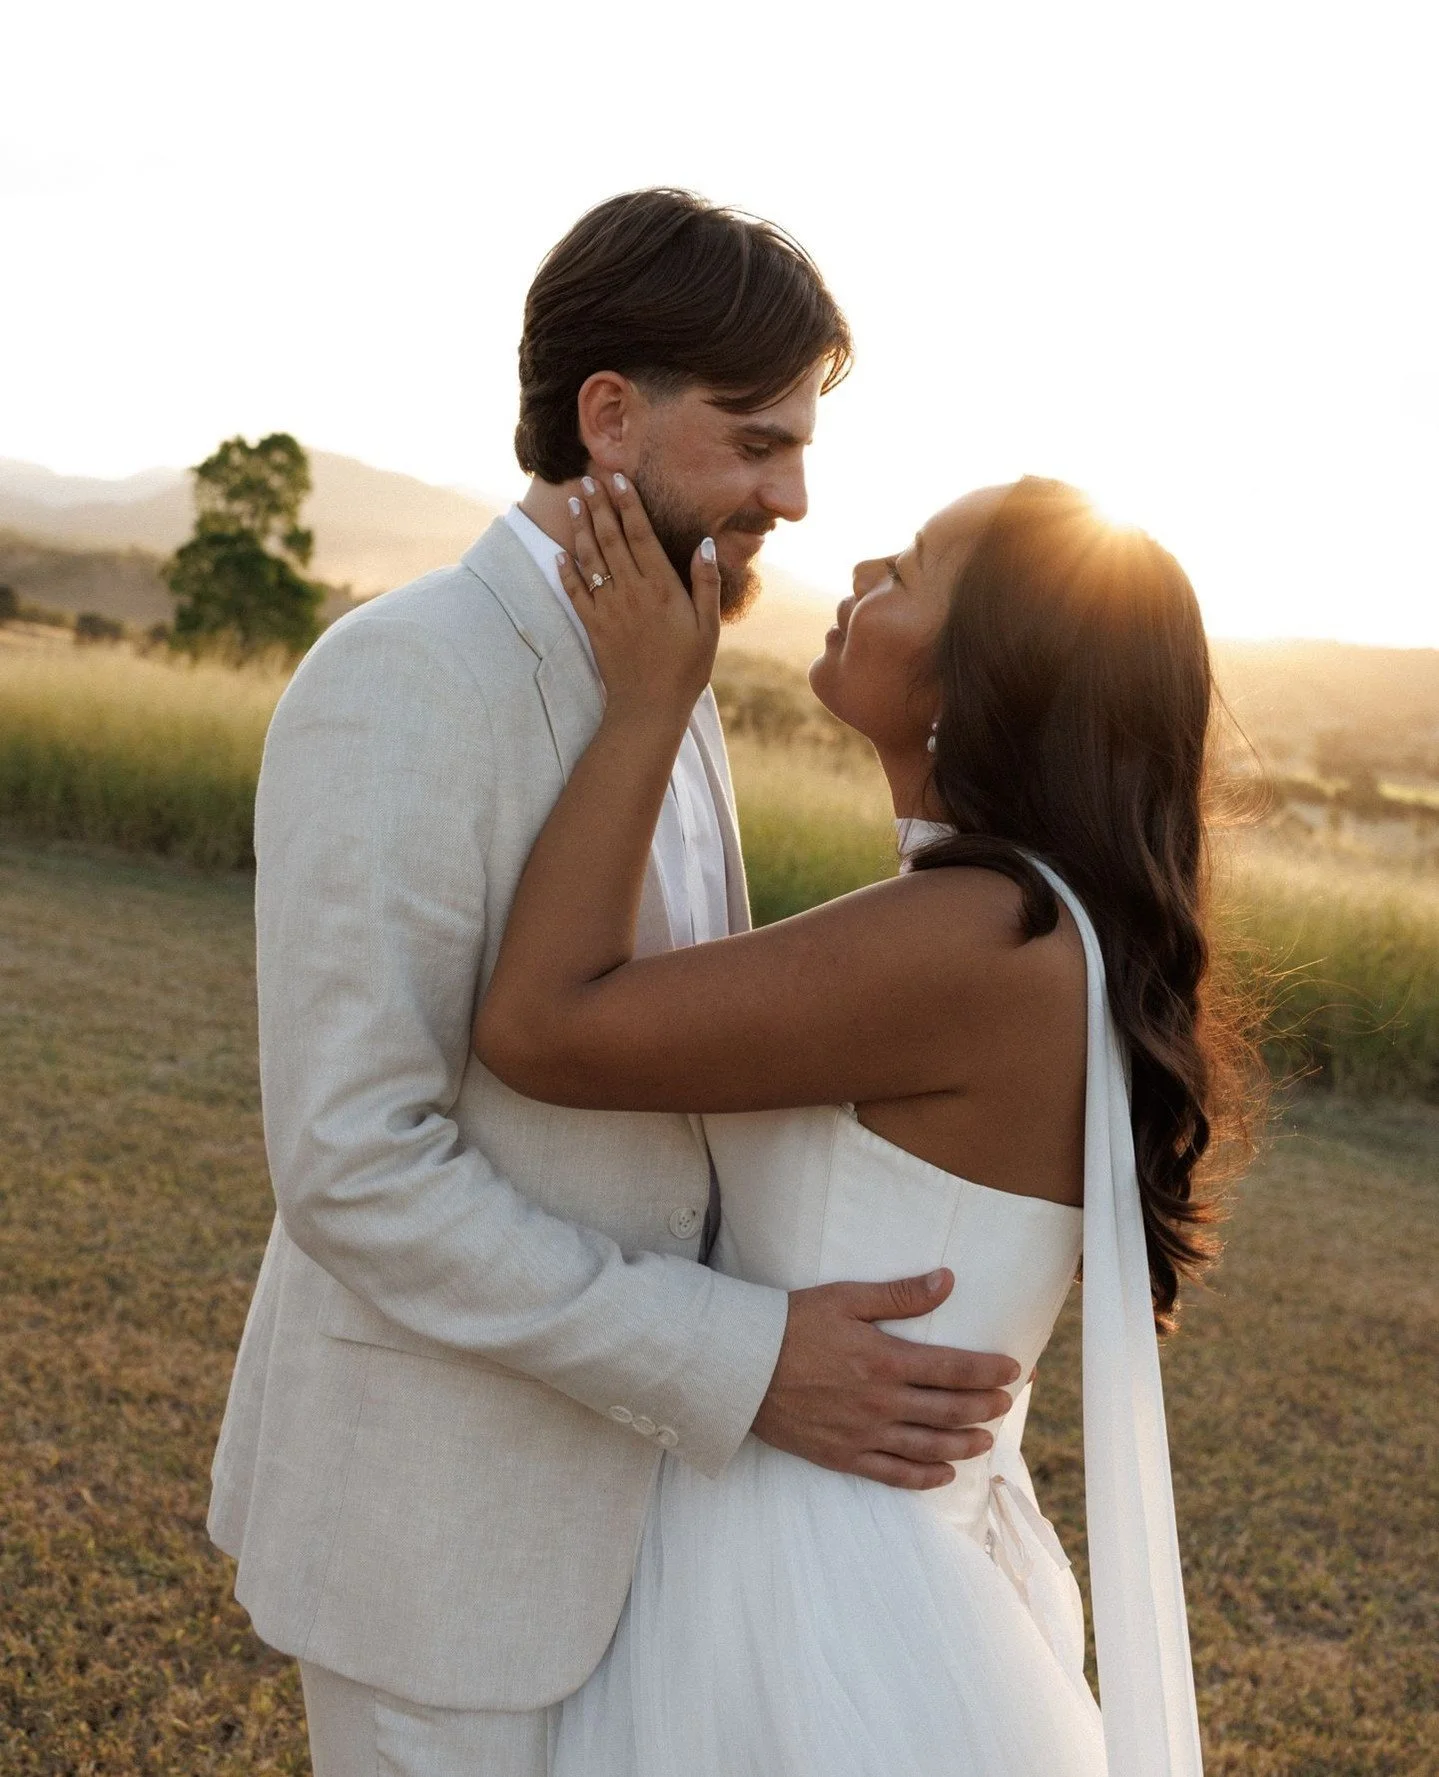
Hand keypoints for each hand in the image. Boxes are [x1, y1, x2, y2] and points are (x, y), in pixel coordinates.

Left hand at [556, 473, 719, 718]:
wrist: (649, 707)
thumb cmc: (686, 668)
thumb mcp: (708, 627)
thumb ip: (705, 583)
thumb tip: (704, 544)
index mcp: (661, 588)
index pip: (641, 534)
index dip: (628, 504)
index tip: (618, 479)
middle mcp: (631, 592)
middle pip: (611, 539)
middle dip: (600, 506)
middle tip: (589, 479)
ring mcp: (608, 608)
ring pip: (590, 559)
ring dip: (581, 528)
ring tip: (576, 502)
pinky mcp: (593, 626)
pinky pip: (575, 592)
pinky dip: (566, 570)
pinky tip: (560, 552)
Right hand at [751, 1269, 1022, 1490]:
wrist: (742, 1367)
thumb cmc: (792, 1324)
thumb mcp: (845, 1298)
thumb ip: (900, 1295)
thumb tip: (947, 1280)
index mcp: (885, 1360)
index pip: (952, 1369)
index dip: (987, 1370)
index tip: (1012, 1370)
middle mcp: (881, 1403)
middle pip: (948, 1410)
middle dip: (983, 1405)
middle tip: (1006, 1401)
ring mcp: (863, 1434)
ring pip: (928, 1447)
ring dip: (962, 1443)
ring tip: (984, 1438)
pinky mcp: (843, 1456)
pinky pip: (892, 1474)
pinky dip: (922, 1477)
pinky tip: (942, 1474)